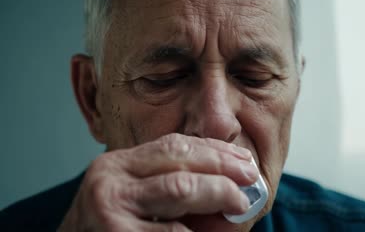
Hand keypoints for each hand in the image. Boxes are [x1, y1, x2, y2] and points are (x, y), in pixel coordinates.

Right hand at [58, 133, 257, 231]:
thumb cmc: (113, 229)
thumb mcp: (138, 200)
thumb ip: (176, 190)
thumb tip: (233, 189)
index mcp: (117, 164)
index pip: (174, 145)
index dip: (214, 150)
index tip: (243, 158)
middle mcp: (110, 180)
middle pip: (179, 161)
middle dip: (222, 167)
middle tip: (250, 178)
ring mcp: (111, 210)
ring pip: (179, 188)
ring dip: (218, 192)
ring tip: (240, 204)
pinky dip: (198, 230)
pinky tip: (211, 231)